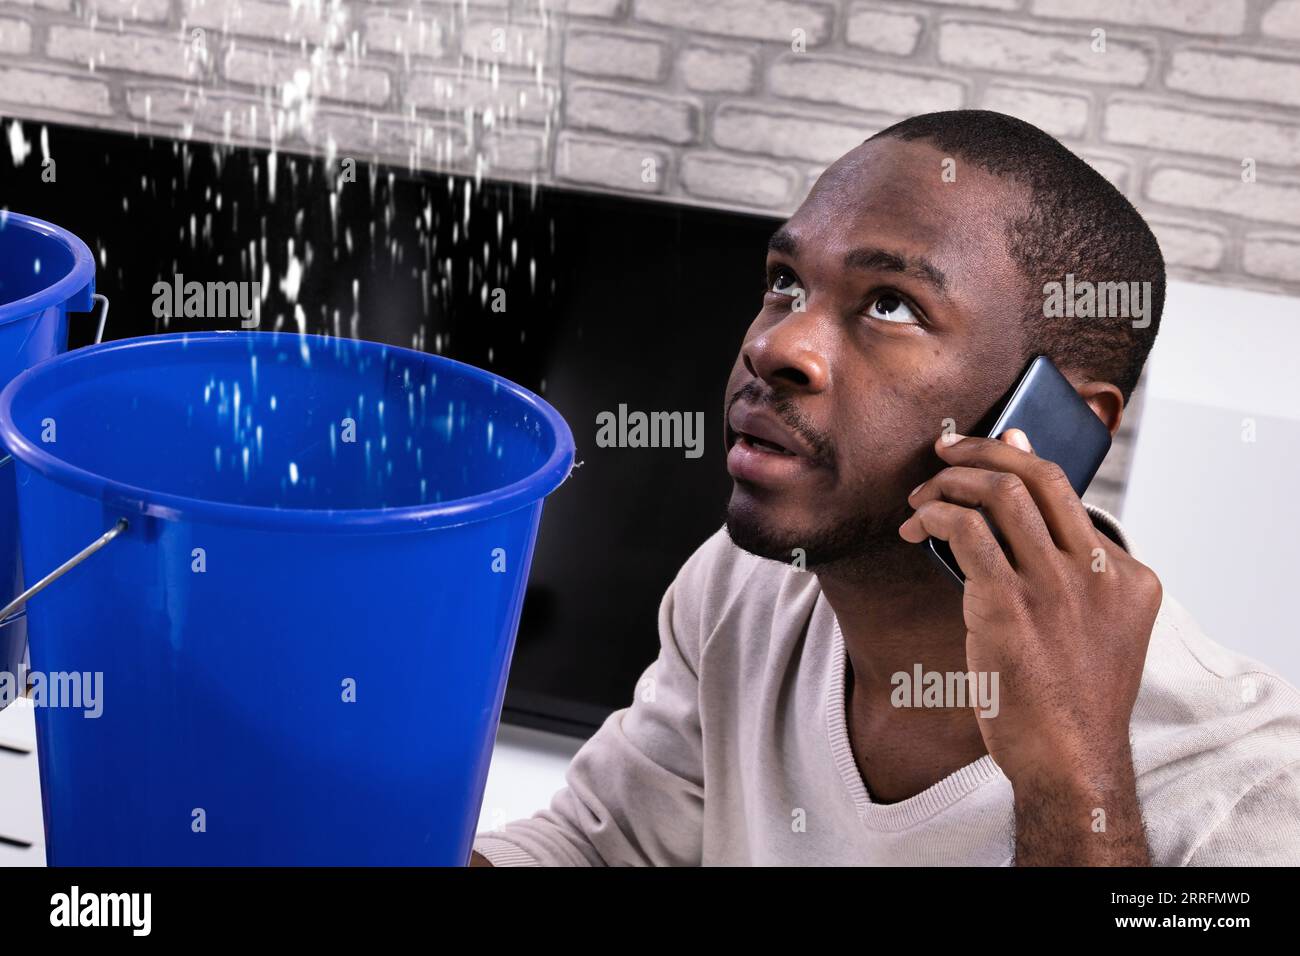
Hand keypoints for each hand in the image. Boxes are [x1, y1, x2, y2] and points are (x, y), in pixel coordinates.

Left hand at [897, 429, 1161, 792]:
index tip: (992, 450)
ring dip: (950, 482)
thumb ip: (1072, 576)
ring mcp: (1056, 587)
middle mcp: (1099, 572)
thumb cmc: (1071, 700)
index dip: (1020, 463)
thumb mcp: (1098, 631)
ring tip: (922, 494)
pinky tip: (915, 527)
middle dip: (984, 450)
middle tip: (946, 450)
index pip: (1070, 495)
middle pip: (1039, 477)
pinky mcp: (1009, 606)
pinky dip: (934, 516)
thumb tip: (1018, 511)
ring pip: (1000, 494)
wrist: (1071, 762)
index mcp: (1129, 576)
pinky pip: (965, 531)